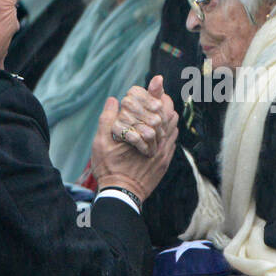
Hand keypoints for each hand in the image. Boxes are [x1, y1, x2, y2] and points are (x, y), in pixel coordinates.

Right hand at [90, 75, 177, 199]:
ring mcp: (164, 150)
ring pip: (173, 125)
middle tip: (153, 101)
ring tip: (155, 116)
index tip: (157, 81)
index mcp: (142, 131)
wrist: (122, 194)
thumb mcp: (101, 142)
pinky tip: (158, 132)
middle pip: (169, 112)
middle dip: (162, 103)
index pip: (155, 104)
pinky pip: (173, 140)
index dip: (156, 91)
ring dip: (166, 117)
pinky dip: (168, 131)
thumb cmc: (109, 167)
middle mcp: (158, 139)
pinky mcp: (165, 160)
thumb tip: (114, 100)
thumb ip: (108, 119)